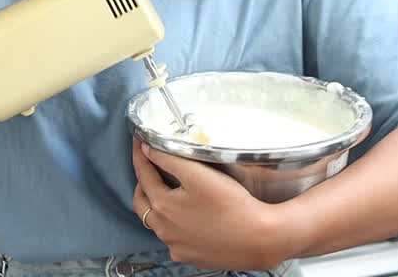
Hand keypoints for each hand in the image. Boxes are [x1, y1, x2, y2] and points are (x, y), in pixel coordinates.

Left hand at [131, 139, 288, 270]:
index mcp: (162, 206)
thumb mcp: (198, 174)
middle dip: (143, 183)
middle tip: (149, 167)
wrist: (259, 239)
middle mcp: (164, 230)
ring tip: (166, 191)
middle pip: (142, 202)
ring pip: (157, 223)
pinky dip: (173, 225)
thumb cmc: (231, 204)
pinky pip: (174, 238)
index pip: (143, 174)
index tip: (139, 141)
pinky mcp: (190, 256)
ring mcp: (176, 246)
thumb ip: (169, 159)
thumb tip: (148, 149)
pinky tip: (185, 218)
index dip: (140, 155)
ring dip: (156, 205)